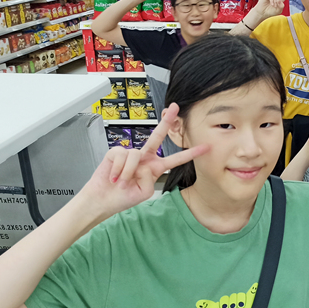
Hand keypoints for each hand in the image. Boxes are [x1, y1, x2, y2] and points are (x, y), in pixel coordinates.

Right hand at [81, 104, 208, 217]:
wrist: (103, 200)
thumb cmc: (123, 197)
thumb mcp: (144, 192)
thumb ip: (149, 178)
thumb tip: (142, 164)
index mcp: (155, 168)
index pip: (176, 159)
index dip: (190, 153)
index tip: (205, 147)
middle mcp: (145, 158)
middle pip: (158, 136)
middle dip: (166, 121)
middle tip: (175, 107)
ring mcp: (131, 154)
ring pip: (136, 155)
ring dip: (128, 173)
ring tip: (122, 182)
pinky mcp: (116, 152)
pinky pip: (122, 156)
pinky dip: (119, 170)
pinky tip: (114, 176)